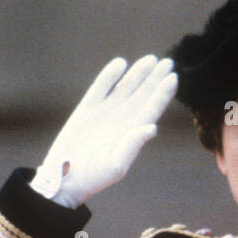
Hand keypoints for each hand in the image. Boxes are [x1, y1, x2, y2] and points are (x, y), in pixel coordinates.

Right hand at [30, 55, 177, 208]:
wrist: (64, 178)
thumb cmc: (93, 177)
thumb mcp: (115, 165)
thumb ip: (132, 145)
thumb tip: (152, 127)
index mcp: (133, 133)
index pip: (153, 108)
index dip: (163, 93)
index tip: (173, 77)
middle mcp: (122, 120)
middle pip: (144, 95)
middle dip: (155, 79)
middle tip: (168, 62)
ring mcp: (105, 113)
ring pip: (126, 87)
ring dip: (138, 73)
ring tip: (151, 59)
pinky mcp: (87, 109)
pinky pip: (101, 87)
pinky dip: (110, 75)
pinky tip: (121, 63)